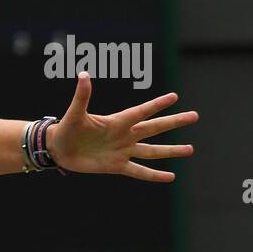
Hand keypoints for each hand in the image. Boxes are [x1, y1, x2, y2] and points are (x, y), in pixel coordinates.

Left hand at [48, 71, 196, 181]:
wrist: (58, 149)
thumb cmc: (66, 129)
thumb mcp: (75, 113)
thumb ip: (82, 96)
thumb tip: (83, 74)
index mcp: (117, 121)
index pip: (141, 111)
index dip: (156, 104)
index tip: (174, 96)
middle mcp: (124, 135)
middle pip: (154, 128)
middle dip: (174, 122)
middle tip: (194, 116)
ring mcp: (122, 151)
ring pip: (152, 151)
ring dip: (170, 151)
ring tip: (190, 149)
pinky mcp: (116, 166)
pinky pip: (139, 171)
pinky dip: (154, 175)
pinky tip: (170, 176)